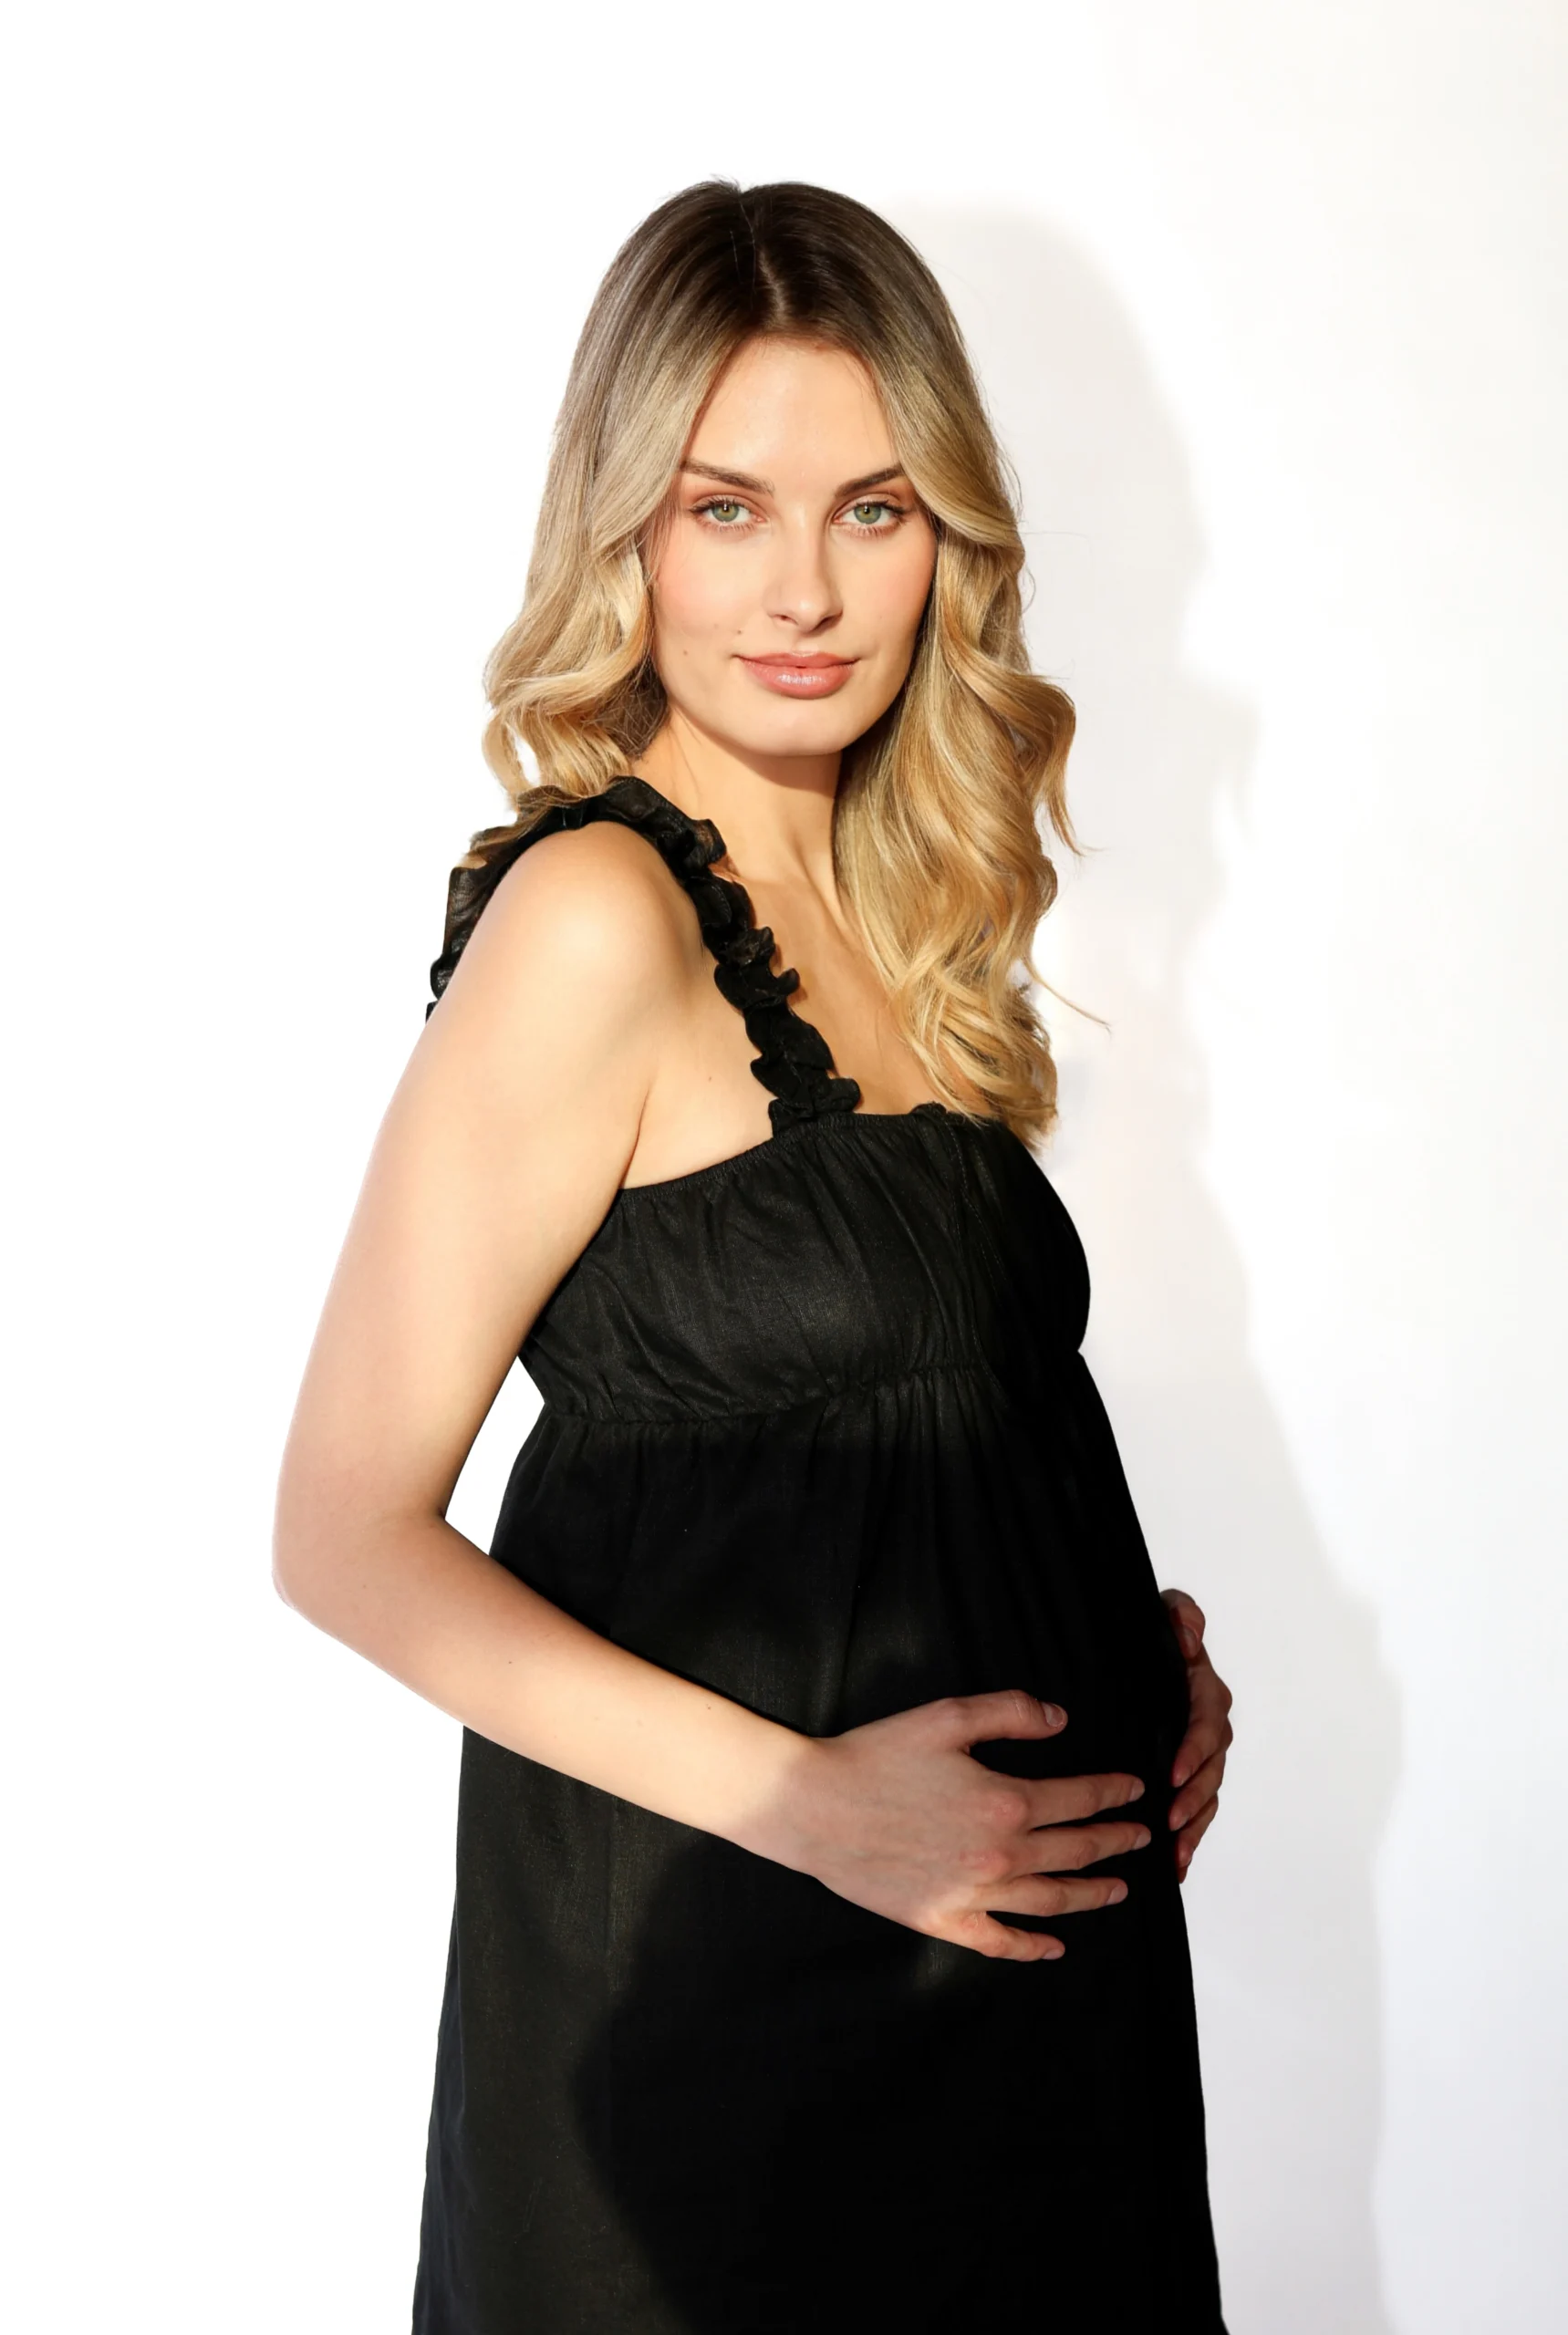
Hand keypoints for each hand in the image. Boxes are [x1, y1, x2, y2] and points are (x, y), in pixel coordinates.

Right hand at [779, 1690, 1149, 1962]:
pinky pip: (1001, 1940)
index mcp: (1006, 1800)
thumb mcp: (947, 1717)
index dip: (1113, 1793)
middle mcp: (1000, 1854)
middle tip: (1141, 1839)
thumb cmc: (876, 1755)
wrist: (813, 1806)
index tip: (1135, 1791)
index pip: (1079, 1799)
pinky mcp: (943, 1920)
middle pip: (1076, 1850)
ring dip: (1092, 1894)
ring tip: (1118, 1889)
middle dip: (1115, 1842)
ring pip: (1051, 1899)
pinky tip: (1056, 1946)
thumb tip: (1061, 1717)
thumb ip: (1010, 1712)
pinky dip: (1034, 1947)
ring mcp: (973, 1894)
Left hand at [1162, 1589, 1233, 1881]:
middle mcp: (1206, 1725)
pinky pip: (1197, 1809)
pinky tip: (1176, 1865)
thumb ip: (1180, 1614)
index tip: (1173, 1772)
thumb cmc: (1147, 1632)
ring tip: (1176, 1850)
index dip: (1194, 1749)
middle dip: (1195, 1797)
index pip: (1207, 1723)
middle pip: (1211, 1768)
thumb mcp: (1161, 1611)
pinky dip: (1191, 1837)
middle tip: (1172, 1820)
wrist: (1129, 1650)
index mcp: (1202, 1691)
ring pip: (1207, 1794)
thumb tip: (1188, 1637)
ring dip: (1195, 1824)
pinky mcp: (1186, 1775)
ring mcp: (1198, 1754)